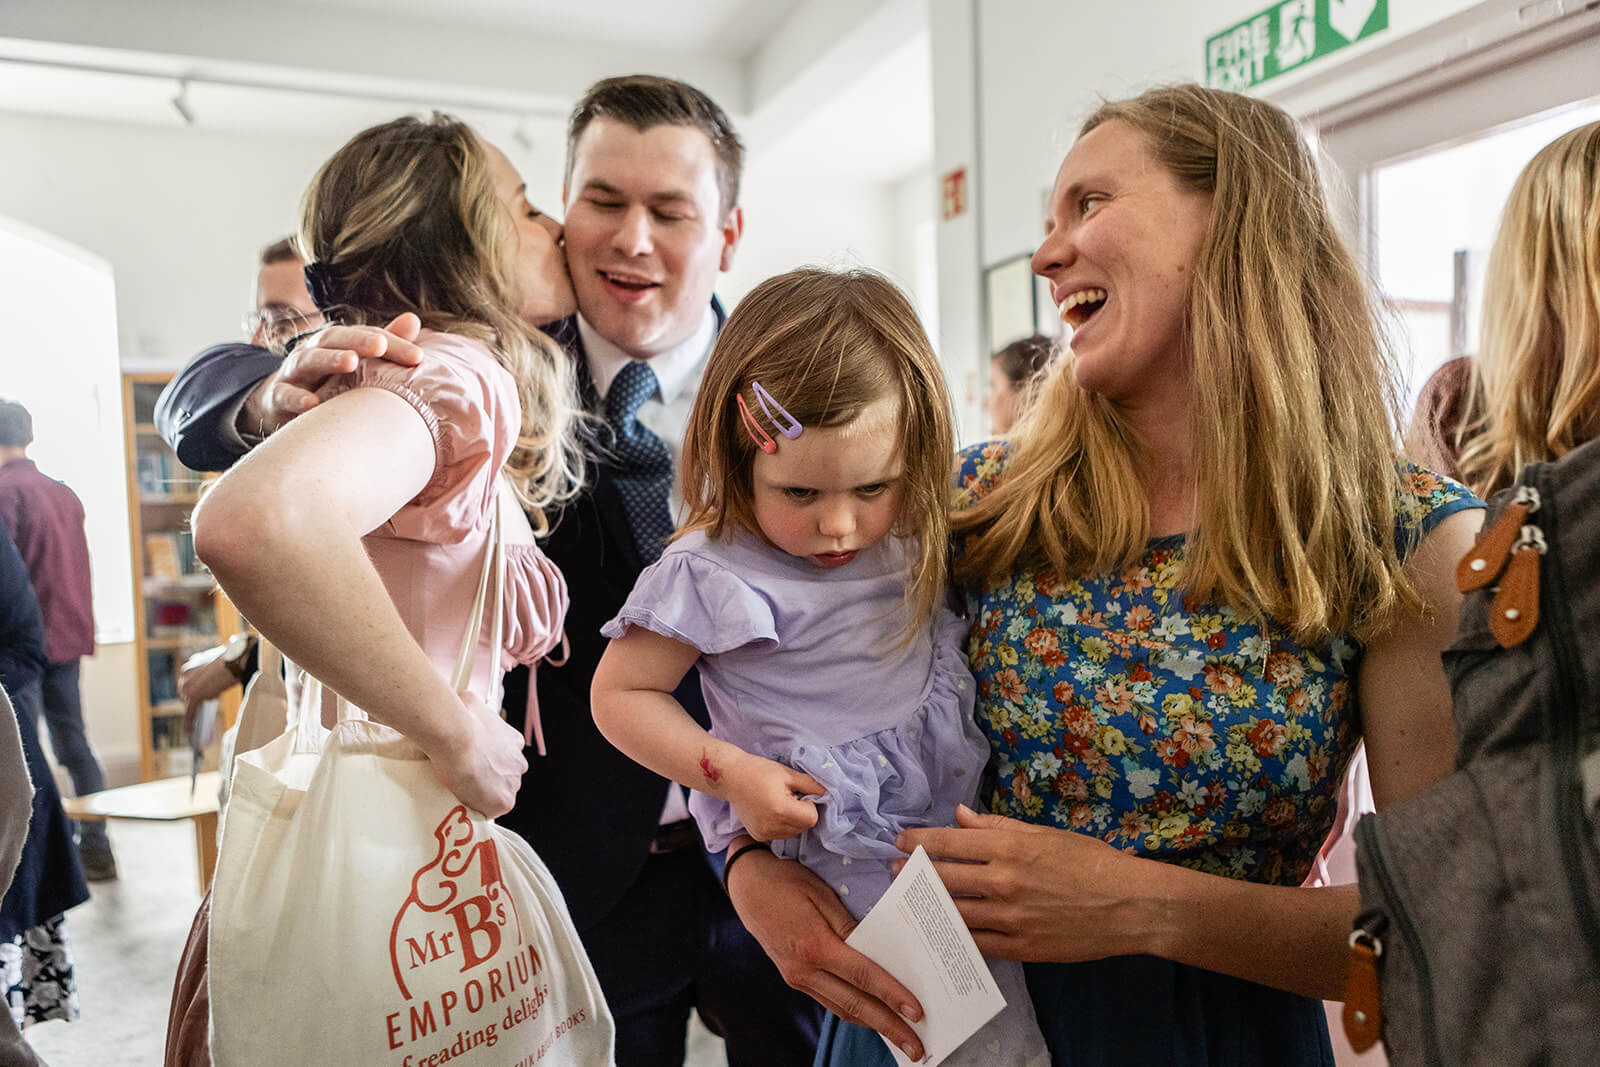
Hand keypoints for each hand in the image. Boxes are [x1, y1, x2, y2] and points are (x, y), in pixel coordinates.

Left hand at [177, 653, 236, 733]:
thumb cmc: (230, 662)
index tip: (194, 698)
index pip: (185, 685)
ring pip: (187, 704)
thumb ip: (208, 675)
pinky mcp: (194, 696)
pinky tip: (190, 730)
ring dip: (191, 712)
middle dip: (189, 702)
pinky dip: (189, 722)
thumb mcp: (214, 668)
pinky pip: (190, 712)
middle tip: (198, 709)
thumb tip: (214, 685)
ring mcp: (188, 687)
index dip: (190, 693)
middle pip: (183, 695)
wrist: (233, 663)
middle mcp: (184, 678)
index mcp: (188, 669)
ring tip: (195, 722)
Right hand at [239, 312, 423, 436]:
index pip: (367, 336)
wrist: (281, 402)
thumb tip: (413, 319)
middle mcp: (314, 351)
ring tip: (351, 362)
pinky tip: (312, 404)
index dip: (392, 344)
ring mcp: (294, 373)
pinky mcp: (278, 397)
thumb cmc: (327, 380)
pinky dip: (297, 398)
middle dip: (358, 341)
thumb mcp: (354, 360)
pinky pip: (285, 395)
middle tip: (380, 345)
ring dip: (330, 359)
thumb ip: (383, 344)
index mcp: (337, 342)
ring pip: (309, 360)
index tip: (417, 357)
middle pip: (335, 339)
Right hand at [426, 691, 528, 817]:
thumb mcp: (470, 703)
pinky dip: (476, 810)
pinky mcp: (503, 802)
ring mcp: (512, 783)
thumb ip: (472, 711)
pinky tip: (460, 804)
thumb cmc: (460, 718)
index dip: (486, 762)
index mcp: (513, 741)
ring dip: (481, 795)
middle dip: (486, 779)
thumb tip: (462, 704)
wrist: (456, 735)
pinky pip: (489, 812)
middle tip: (462, 778)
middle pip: (503, 777)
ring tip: (458, 791)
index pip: (503, 758)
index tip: (471, 763)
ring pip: (497, 795)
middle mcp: (518, 763)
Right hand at [725, 754, 823, 841]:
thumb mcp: (787, 774)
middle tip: (789, 796)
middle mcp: (772, 827)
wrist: (731, 777)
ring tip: (779, 802)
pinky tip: (771, 810)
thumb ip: (811, 785)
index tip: (799, 793)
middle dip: (803, 813)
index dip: (810, 805)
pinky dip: (782, 825)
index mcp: (780, 810)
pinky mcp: (758, 836)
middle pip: (803, 828)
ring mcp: (764, 834)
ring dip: (793, 820)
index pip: (811, 819)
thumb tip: (829, 792)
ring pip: (793, 833)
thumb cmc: (759, 771)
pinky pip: (780, 834)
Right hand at [725, 842, 926, 1061]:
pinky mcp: (794, 978)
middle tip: (917, 1048)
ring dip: (873, 1025)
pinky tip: (871, 1016)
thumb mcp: (822, 895)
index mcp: (815, 946)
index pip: (863, 976)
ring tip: (901, 1037)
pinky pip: (829, 1001)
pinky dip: (853, 1012)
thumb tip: (878, 950)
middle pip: (855, 1005)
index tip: (917, 1013)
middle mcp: (804, 970)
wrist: (746, 886)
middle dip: (889, 1028)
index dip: (892, 996)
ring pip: (842, 1009)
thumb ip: (850, 925)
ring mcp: (797, 978)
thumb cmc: (786, 882)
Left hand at [895, 804, 1152, 961]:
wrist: (1130, 906)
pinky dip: (955, 936)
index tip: (899, 842)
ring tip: (909, 902)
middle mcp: (1004, 882)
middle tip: (893, 872)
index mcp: (1010, 848)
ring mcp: (1010, 918)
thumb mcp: (1045, 835)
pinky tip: (941, 930)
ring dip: (926, 907)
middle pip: (942, 878)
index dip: (917, 842)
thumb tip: (959, 816)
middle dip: (911, 874)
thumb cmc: (1091, 863)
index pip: (948, 843)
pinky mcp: (1021, 948)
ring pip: (953, 913)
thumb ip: (998, 827)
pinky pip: (976, 943)